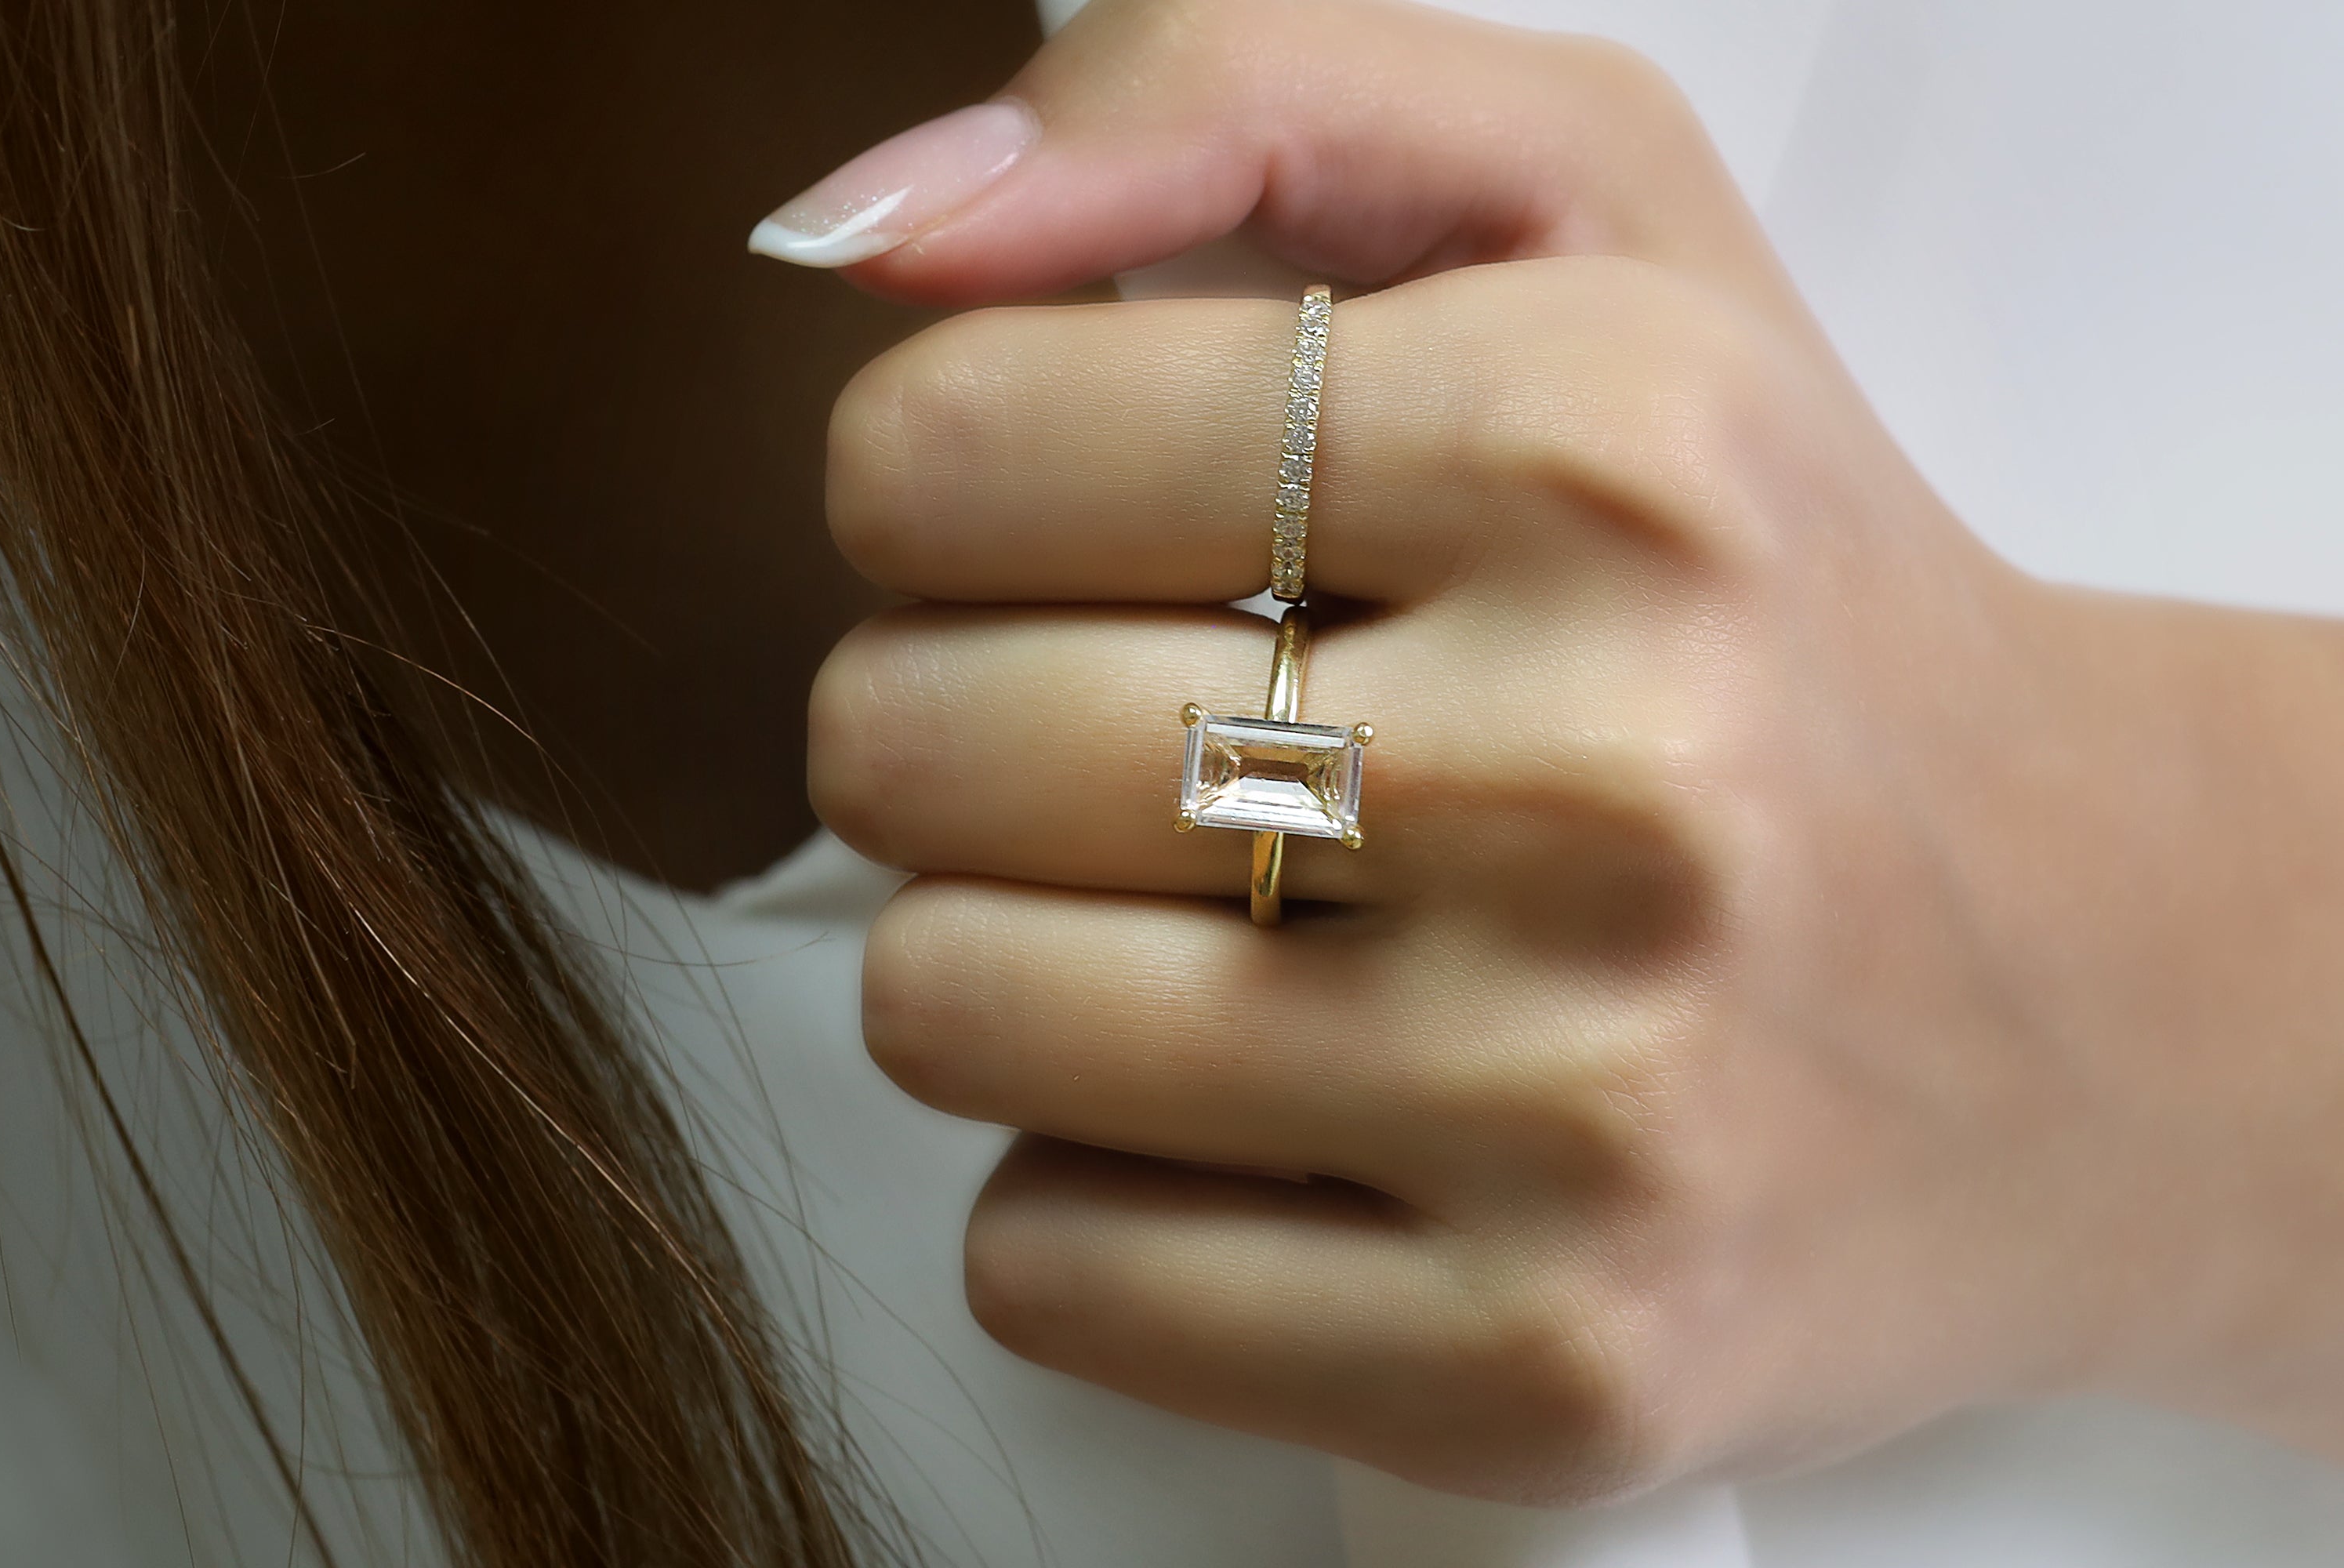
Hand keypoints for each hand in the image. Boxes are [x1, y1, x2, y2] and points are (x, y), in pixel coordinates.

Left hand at [803, 0, 2343, 1501]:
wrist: (2093, 995)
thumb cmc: (1780, 586)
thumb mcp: (1586, 210)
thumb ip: (1217, 97)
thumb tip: (857, 229)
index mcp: (1599, 441)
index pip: (939, 453)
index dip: (946, 492)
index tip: (1087, 539)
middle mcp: (1607, 777)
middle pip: (904, 744)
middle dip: (963, 726)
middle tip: (1158, 740)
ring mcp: (1577, 1111)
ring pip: (941, 1010)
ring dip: (1012, 955)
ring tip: (1225, 925)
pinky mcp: (1536, 1370)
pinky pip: (1040, 1265)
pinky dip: (1095, 1183)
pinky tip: (1278, 1114)